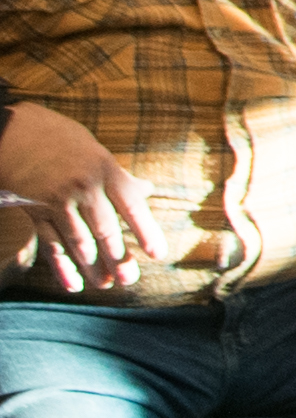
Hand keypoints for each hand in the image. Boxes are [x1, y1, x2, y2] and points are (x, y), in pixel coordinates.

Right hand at [0, 104, 164, 293]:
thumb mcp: (97, 152)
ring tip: (107, 285)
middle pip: (104, 229)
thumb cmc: (63, 141)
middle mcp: (82, 187)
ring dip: (93, 267)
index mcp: (105, 169)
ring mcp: (56, 200)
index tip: (158, 255)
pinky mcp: (35, 211)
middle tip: (130, 280)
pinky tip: (74, 285)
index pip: (131, 205)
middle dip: (118, 258)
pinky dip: (62, 267)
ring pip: (78, 241)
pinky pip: (51, 244)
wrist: (16, 132)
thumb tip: (146, 190)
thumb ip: (119, 176)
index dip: (145, 232)